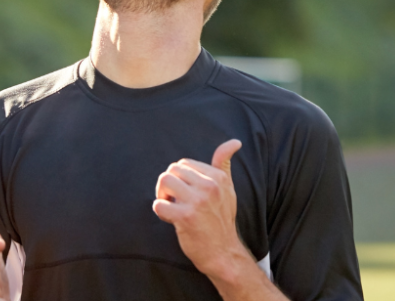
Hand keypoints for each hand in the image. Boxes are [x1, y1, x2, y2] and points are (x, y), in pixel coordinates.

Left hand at [153, 139, 253, 279]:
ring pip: (164, 181)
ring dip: (162, 195)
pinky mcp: (186, 218)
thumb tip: (235, 142)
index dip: (179, 177)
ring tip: (171, 206)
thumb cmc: (221, 218)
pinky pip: (159, 204)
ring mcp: (198, 202)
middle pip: (172, 170)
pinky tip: (170, 218)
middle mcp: (210, 186)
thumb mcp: (228, 189)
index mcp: (219, 177)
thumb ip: (224, 164)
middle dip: (168, 184)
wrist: (223, 252)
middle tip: (175, 200)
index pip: (184, 163)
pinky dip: (160, 211)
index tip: (185, 192)